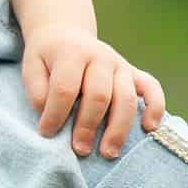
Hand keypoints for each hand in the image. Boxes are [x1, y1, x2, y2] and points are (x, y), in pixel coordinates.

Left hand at [21, 24, 167, 158]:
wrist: (66, 34)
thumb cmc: (47, 58)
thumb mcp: (31, 67)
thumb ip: (37, 90)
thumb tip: (49, 115)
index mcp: (72, 53)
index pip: (65, 88)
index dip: (55, 114)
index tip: (46, 133)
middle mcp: (100, 57)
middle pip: (99, 95)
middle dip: (88, 126)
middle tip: (80, 150)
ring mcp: (120, 65)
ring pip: (126, 98)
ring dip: (118, 128)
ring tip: (108, 153)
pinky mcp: (134, 72)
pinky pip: (152, 88)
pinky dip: (156, 107)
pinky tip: (149, 128)